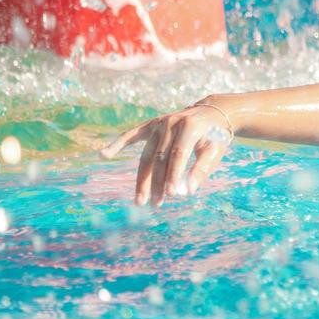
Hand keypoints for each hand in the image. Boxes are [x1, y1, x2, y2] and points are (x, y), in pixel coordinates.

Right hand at [101, 102, 234, 204]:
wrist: (211, 113)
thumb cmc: (214, 136)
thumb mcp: (215, 151)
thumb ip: (201, 170)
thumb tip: (186, 192)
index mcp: (189, 127)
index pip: (178, 155)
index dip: (174, 175)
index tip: (171, 195)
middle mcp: (171, 122)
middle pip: (159, 158)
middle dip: (156, 183)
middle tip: (155, 205)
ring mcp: (159, 123)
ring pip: (146, 155)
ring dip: (142, 179)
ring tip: (140, 200)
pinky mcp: (151, 125)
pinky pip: (132, 135)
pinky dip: (118, 144)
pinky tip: (104, 154)